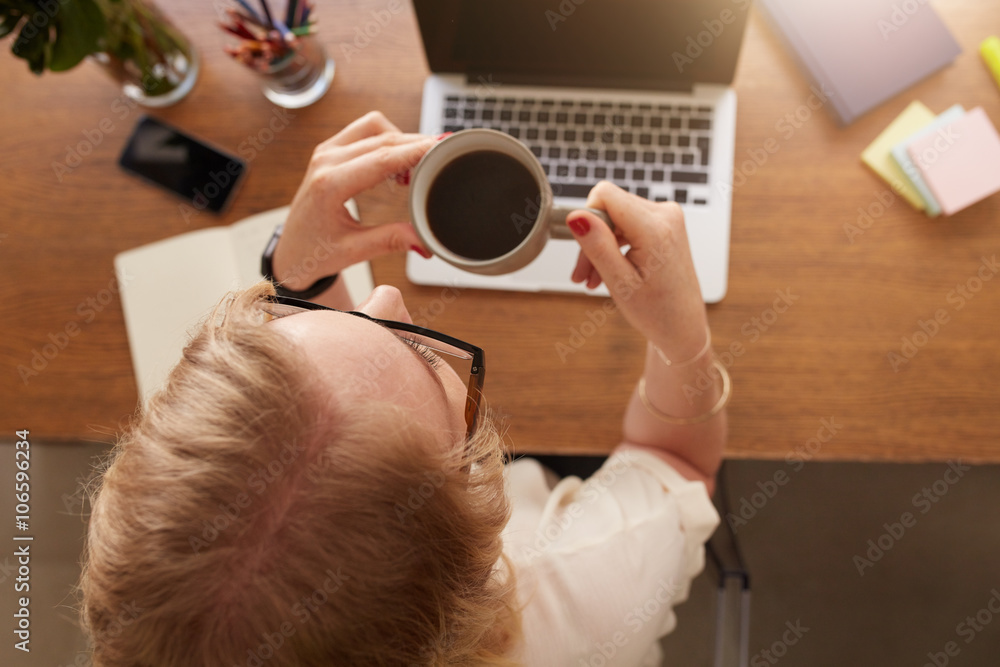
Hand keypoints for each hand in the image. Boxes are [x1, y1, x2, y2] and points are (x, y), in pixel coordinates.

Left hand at [271, 112, 435, 289]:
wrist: (291, 250)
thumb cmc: (315, 252)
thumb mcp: (354, 251)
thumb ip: (390, 241)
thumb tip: (425, 242)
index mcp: (329, 186)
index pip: (381, 159)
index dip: (415, 151)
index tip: (442, 147)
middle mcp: (325, 161)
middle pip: (382, 138)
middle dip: (416, 144)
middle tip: (442, 158)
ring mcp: (326, 152)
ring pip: (374, 126)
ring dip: (401, 139)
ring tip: (416, 169)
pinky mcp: (330, 150)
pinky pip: (364, 130)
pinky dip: (387, 139)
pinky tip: (399, 165)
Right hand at [567, 182, 707, 359]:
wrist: (682, 326)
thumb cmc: (656, 311)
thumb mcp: (619, 282)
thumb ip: (597, 245)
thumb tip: (576, 215)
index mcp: (655, 228)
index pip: (604, 194)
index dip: (587, 218)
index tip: (584, 249)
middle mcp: (665, 214)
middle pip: (609, 208)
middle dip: (592, 239)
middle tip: (583, 275)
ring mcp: (667, 217)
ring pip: (616, 217)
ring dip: (600, 245)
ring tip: (593, 278)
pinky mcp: (665, 223)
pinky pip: (628, 223)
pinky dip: (615, 245)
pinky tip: (608, 270)